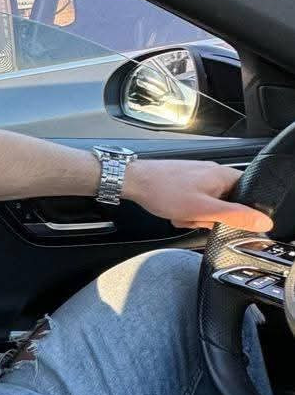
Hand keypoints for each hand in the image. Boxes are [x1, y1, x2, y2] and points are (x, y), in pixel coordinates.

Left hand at [124, 157, 271, 232]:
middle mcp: (213, 172)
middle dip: (210, 217)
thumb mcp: (203, 210)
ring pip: (209, 206)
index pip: (249, 196)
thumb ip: (234, 216)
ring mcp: (198, 176)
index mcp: (223, 175)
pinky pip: (195, 202)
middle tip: (196, 217)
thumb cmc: (162, 190)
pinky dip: (185, 210)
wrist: (131, 180)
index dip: (239, 213)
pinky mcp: (185, 182)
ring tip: (181, 214)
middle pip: (227, 204)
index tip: (225, 220)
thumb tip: (263, 221)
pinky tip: (174, 211)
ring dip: (195, 215)